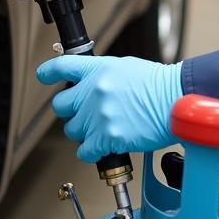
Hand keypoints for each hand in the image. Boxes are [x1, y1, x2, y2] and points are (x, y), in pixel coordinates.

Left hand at [36, 55, 183, 161]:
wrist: (175, 100)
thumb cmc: (157, 84)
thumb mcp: (125, 67)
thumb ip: (102, 75)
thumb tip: (92, 86)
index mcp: (97, 70)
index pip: (62, 67)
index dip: (48, 72)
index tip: (43, 75)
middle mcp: (93, 92)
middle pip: (61, 105)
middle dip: (70, 111)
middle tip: (83, 114)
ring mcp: (98, 115)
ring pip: (71, 130)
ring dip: (82, 132)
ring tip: (98, 130)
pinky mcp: (107, 137)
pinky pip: (84, 151)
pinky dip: (91, 152)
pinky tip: (101, 146)